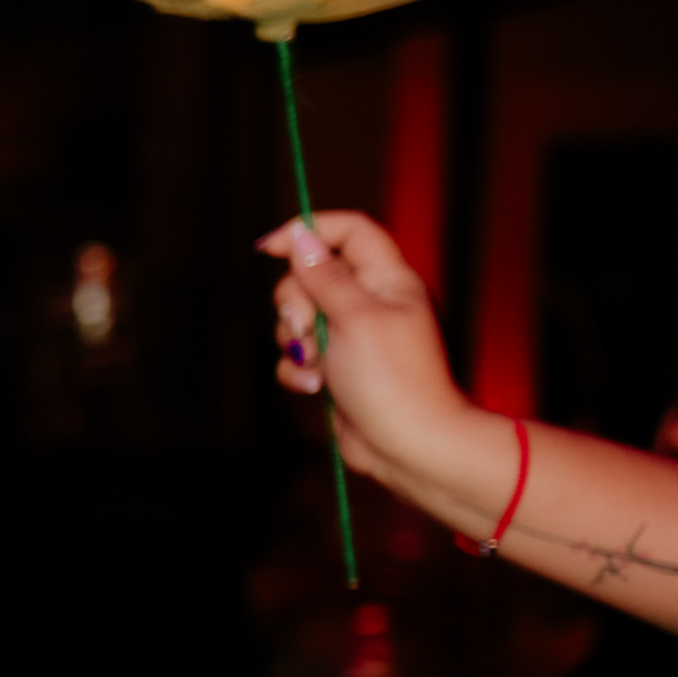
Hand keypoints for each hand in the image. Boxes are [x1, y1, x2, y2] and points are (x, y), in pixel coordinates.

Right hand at [262, 211, 491, 506]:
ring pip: (298, 318)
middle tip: (306, 328)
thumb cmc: (393, 380)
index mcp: (387, 280)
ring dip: (295, 341)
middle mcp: (369, 303)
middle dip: (294, 301)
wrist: (407, 445)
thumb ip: (323, 275)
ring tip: (317, 365)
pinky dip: (297, 370)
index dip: (309, 231)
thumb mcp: (354, 317)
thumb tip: (299, 237)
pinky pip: (297, 356)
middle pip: (311, 275)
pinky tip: (316, 386)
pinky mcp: (335, 368)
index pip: (348, 231)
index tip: (270, 247)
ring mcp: (351, 336)